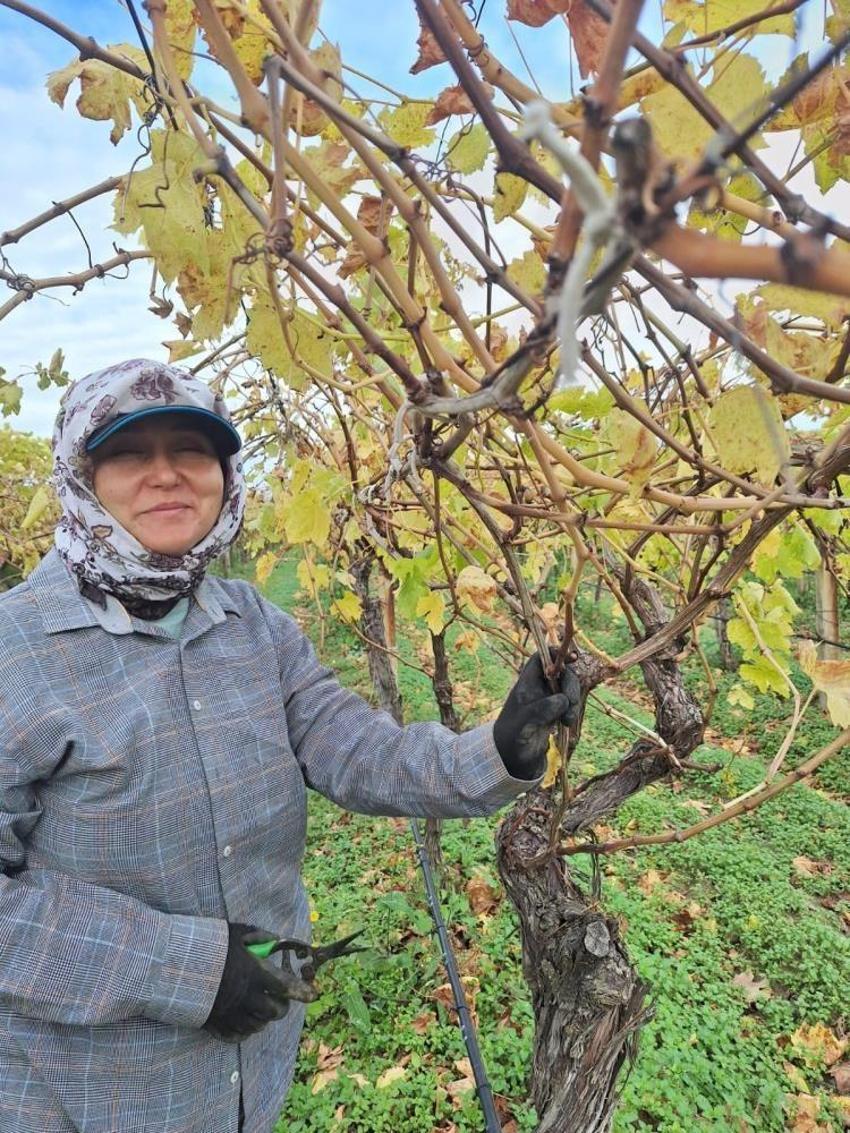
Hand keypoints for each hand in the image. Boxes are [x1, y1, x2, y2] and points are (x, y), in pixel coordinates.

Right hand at [203, 922, 316, 1042]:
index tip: (312, 995)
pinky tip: (244, 1019)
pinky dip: (246, 1029)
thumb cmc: (209, 945)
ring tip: (261, 1007)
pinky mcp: (217, 1025)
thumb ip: (260, 936)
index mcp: (254, 974)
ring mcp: (231, 1014)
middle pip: (275, 1012)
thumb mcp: (237, 933)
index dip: (302, 992)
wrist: (175, 966)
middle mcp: (246, 998)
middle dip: (282, 1006)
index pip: (286, 987)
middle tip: (280, 1000)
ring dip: (264, 1018)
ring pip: (259, 1026)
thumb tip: (277, 939)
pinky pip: (239, 1035)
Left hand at [493, 651, 581, 779]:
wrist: (512, 759)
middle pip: (562, 672)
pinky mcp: (555, 712)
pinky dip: (572, 711)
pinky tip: (567, 724)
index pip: (541, 658)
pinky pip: (570, 703)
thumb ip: (542, 708)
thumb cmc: (512, 738)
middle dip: (571, 685)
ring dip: (573, 702)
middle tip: (571, 704)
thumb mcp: (524, 721)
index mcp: (526, 683)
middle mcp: (538, 688)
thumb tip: (562, 700)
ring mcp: (547, 699)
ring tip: (567, 722)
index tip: (572, 658)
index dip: (556, 653)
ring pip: (568, 688)